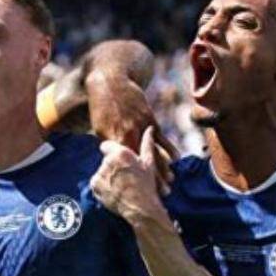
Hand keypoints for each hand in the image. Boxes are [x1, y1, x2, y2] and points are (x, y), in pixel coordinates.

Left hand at [86, 75, 174, 191]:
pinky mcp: (149, 118)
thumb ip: (108, 144)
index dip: (135, 179)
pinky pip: (161, 136)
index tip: (140, 193)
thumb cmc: (100, 106)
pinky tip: (176, 159)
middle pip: (142, 162)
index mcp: (114, 139)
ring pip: (154, 151)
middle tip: (162, 194)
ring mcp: (141, 126)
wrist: (110, 81)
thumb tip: (109, 160)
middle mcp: (128, 134)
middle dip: (153, 179)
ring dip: (163, 168)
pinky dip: (168, 148)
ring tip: (171, 181)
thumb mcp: (99, 127)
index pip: (126, 165)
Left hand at [92, 127, 172, 226]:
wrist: (140, 208)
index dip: (112, 153)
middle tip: (123, 176)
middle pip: (105, 159)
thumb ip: (147, 143)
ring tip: (121, 185)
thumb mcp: (149, 162)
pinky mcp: (94, 186)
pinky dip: (103, 185)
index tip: (119, 160)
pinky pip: (96, 182)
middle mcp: (107, 162)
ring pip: (101, 171)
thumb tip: (150, 128)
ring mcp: (99, 174)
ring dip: (108, 176)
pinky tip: (115, 190)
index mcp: (120, 153)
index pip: (106, 146)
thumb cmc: (147, 184)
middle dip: (112, 165)